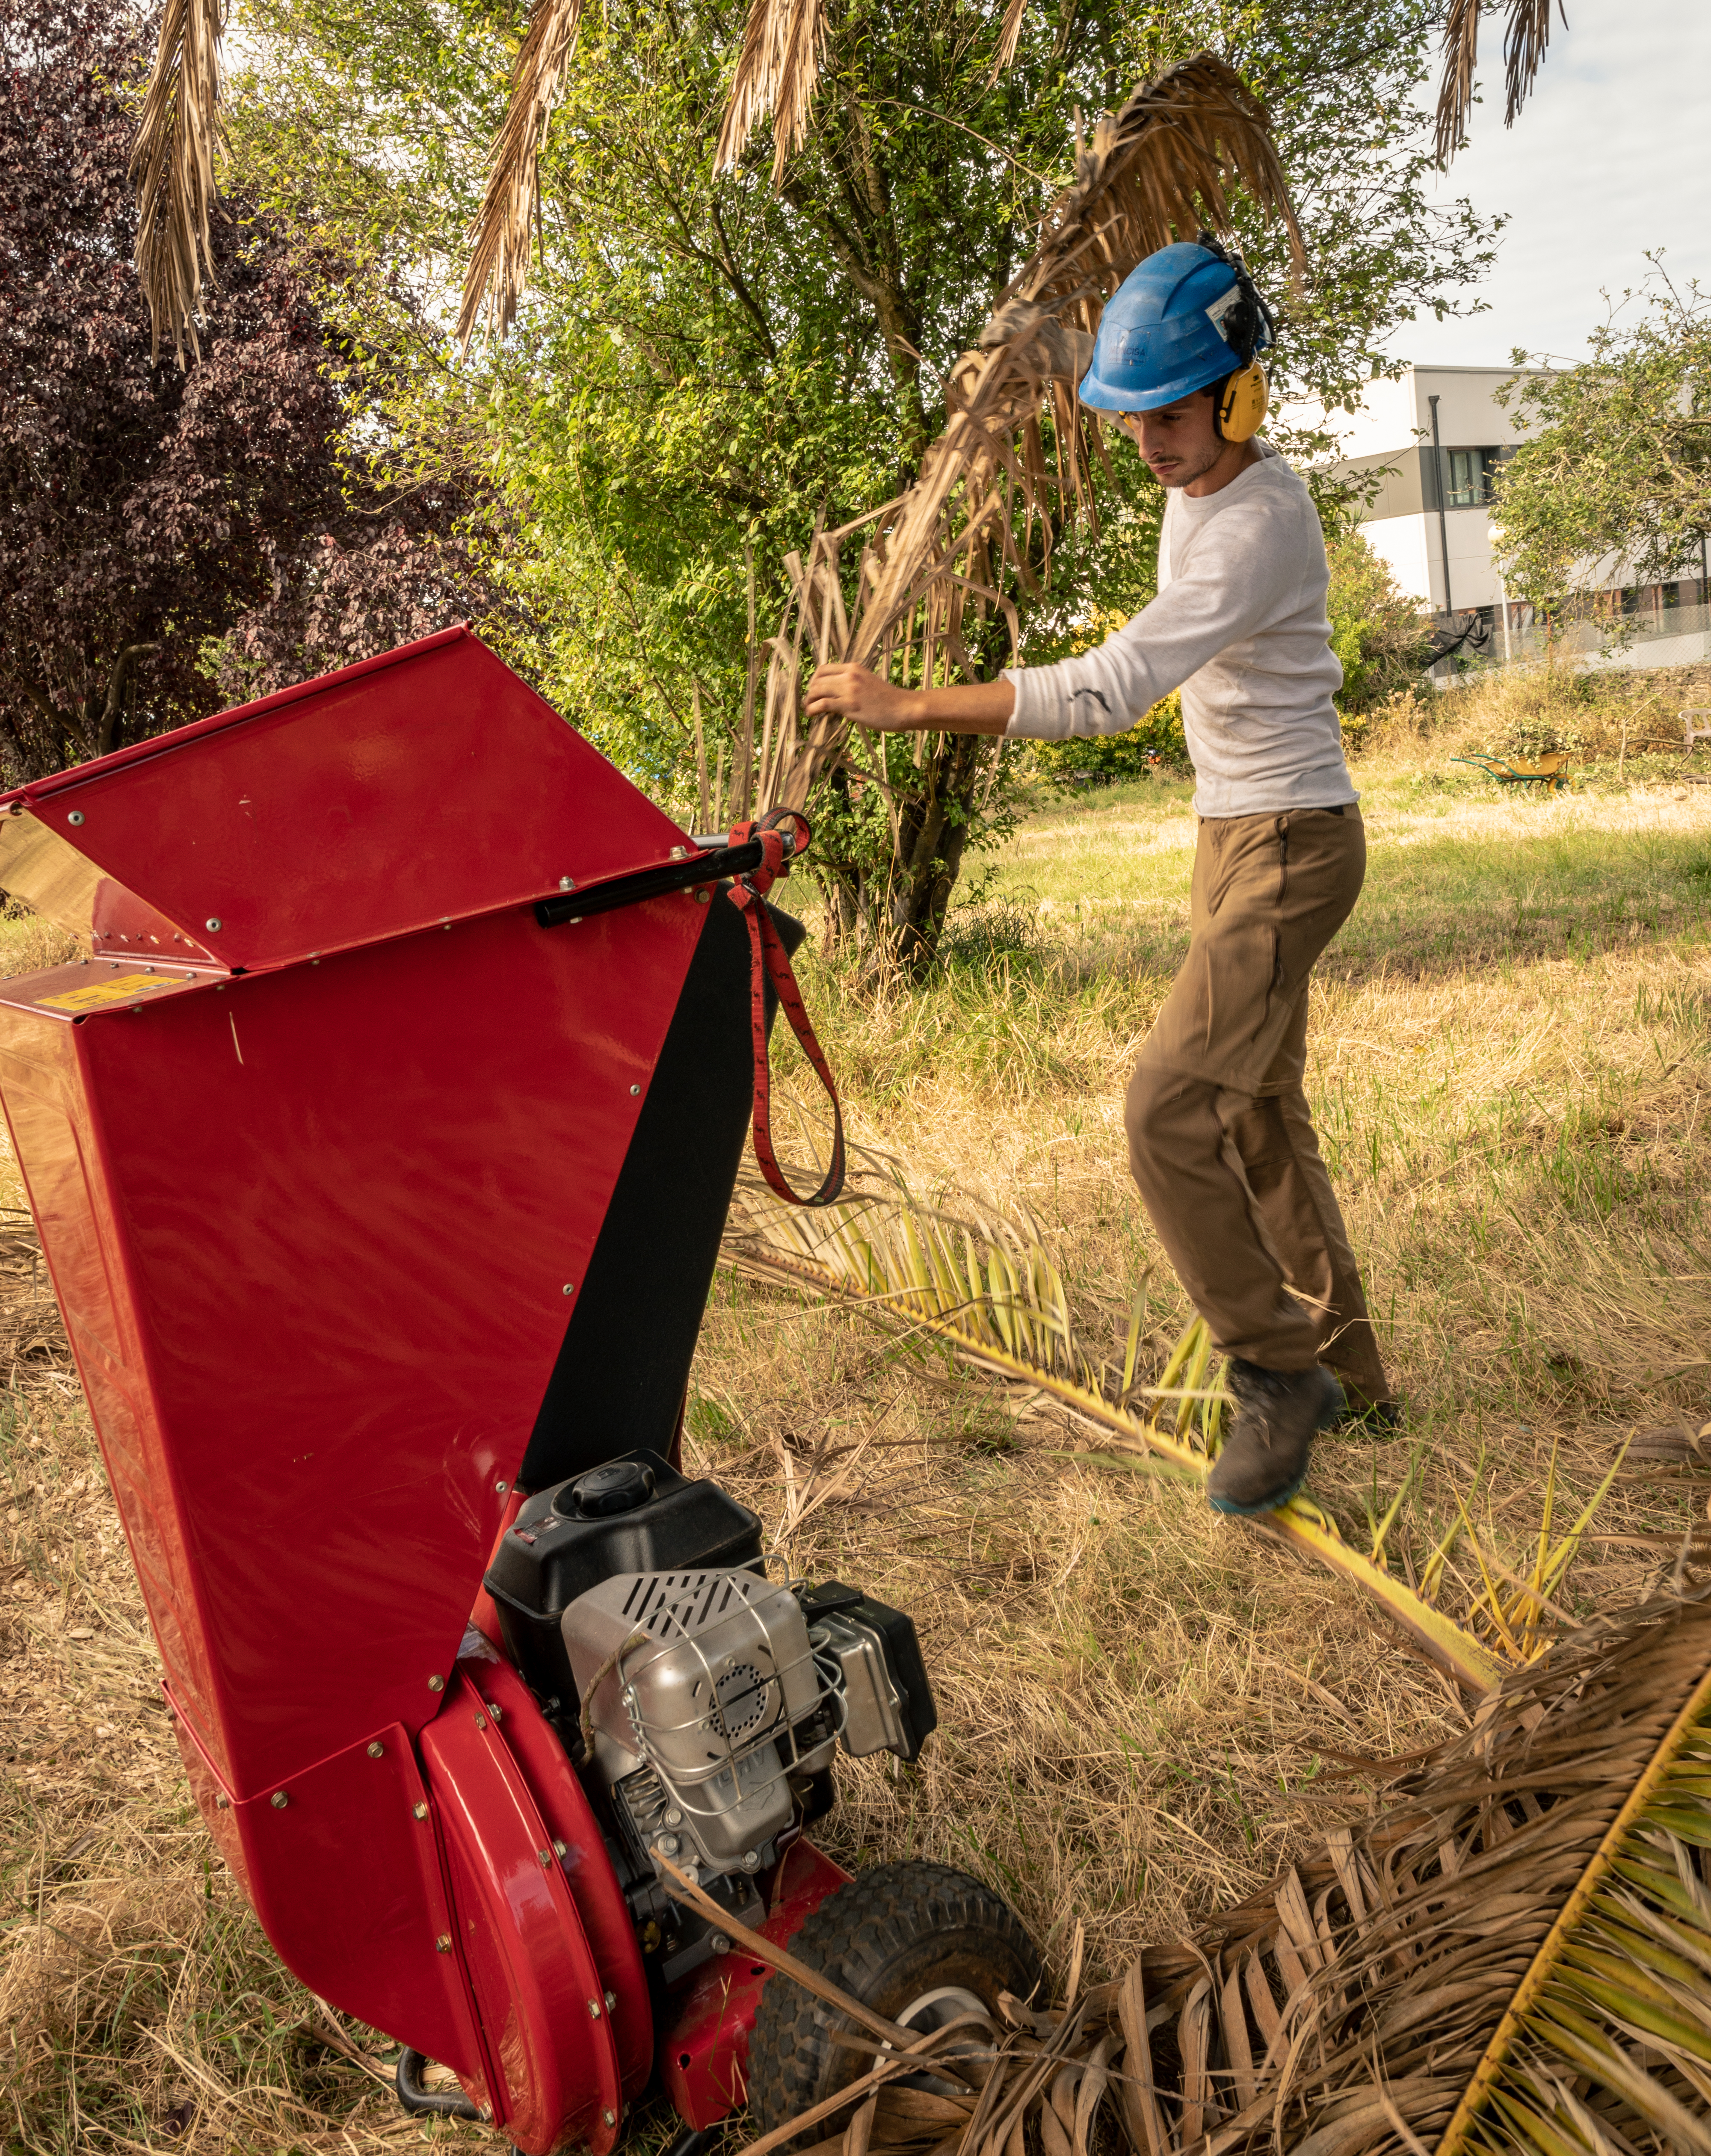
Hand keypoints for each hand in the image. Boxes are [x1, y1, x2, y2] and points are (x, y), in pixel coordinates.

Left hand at [803, 663, 923, 730]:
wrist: (904, 708)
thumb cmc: (889, 699)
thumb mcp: (868, 683)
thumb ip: (852, 684)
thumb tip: (836, 694)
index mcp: (854, 667)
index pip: (824, 669)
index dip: (814, 681)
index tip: (814, 692)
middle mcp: (849, 675)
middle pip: (817, 680)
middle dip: (810, 692)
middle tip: (809, 703)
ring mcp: (849, 689)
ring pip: (817, 690)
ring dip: (809, 701)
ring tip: (808, 710)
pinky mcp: (850, 704)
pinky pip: (823, 704)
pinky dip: (813, 709)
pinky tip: (812, 715)